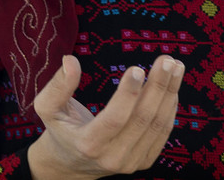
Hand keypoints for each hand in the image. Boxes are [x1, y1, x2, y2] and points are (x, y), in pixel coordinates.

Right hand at [27, 54, 182, 179]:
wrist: (71, 163)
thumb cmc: (60, 128)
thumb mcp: (47, 107)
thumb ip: (57, 85)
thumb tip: (70, 60)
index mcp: (88, 144)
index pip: (114, 119)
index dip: (128, 94)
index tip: (138, 68)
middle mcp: (112, 157)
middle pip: (142, 120)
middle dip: (158, 87)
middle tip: (166, 60)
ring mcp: (131, 162)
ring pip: (157, 125)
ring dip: (169, 93)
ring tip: (176, 67)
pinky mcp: (143, 161)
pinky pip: (162, 133)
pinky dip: (170, 108)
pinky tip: (172, 87)